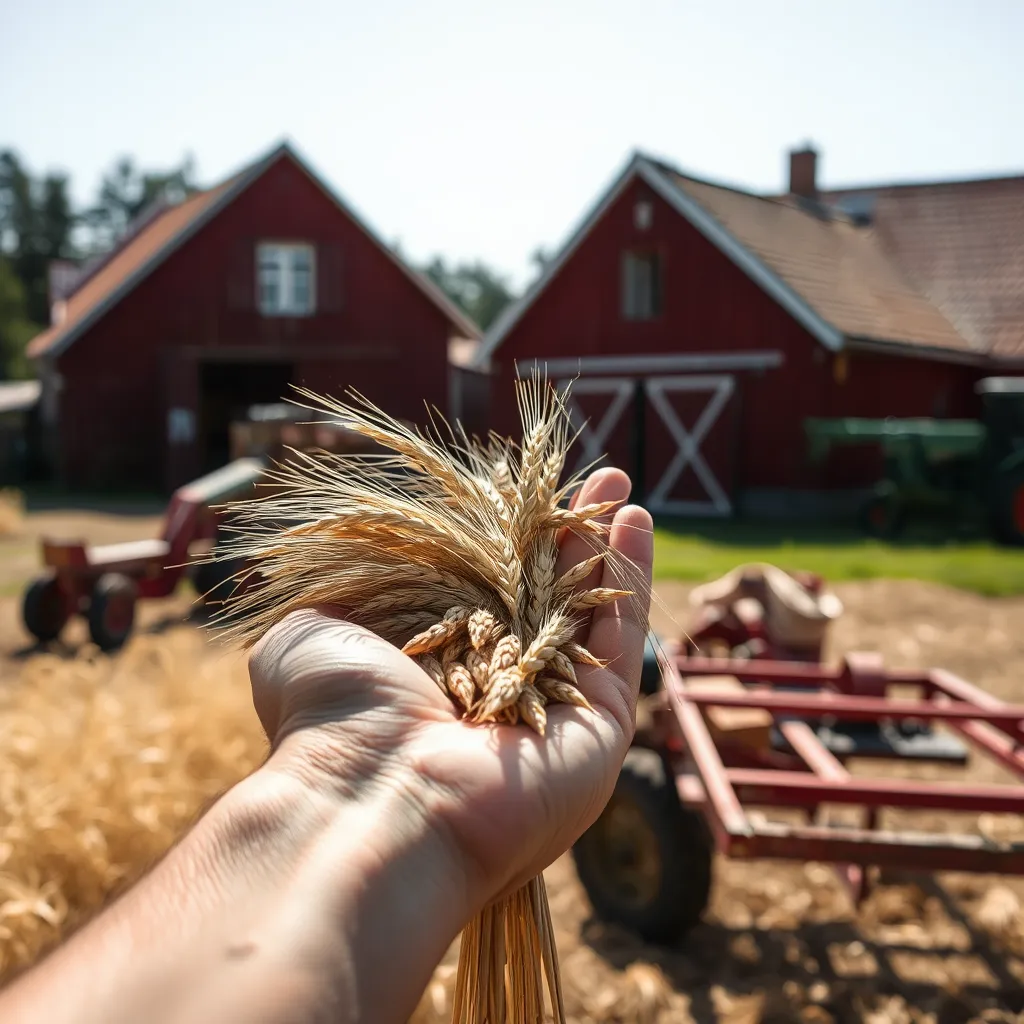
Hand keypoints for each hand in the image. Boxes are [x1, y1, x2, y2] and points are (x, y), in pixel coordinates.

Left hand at [249, 466, 653, 907]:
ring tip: (621, 490)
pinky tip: (635, 526)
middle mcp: (497, 693)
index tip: (523, 491)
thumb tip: (347, 558)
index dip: (508, 541)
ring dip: (608, 553)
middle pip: (546, 600)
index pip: (486, 593)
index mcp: (438, 671)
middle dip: (569, 539)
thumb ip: (339, 593)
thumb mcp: (310, 632)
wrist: (368, 799)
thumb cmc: (332, 715)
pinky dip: (631, 587)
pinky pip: (621, 651)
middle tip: (593, 481)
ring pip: (589, 618)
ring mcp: (550, 713)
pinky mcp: (597, 733)